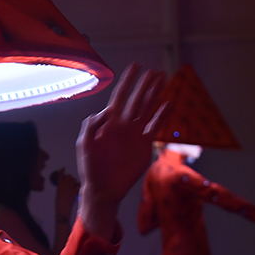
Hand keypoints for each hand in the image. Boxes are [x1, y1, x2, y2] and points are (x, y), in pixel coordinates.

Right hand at [53, 168, 79, 219]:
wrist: (63, 208)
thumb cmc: (60, 202)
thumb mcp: (59, 193)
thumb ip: (63, 187)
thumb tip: (68, 183)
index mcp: (59, 185)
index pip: (60, 175)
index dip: (62, 171)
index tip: (63, 169)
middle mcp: (64, 185)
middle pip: (69, 176)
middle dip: (69, 178)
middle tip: (70, 182)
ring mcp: (70, 188)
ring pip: (73, 179)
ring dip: (74, 181)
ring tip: (73, 186)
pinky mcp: (75, 191)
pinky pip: (78, 185)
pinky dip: (78, 185)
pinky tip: (77, 187)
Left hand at [76, 63, 167, 238]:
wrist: (104, 188)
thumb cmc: (91, 167)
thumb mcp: (85, 145)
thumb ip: (90, 127)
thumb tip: (103, 112)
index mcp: (109, 122)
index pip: (120, 96)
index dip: (128, 81)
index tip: (136, 66)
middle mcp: (123, 124)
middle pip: (137, 99)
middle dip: (146, 85)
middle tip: (155, 71)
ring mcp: (135, 134)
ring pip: (148, 109)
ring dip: (155, 94)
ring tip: (164, 80)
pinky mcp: (144, 145)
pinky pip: (155, 126)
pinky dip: (162, 115)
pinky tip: (169, 104)